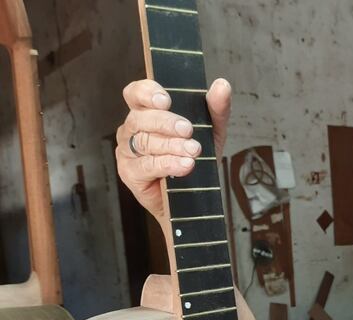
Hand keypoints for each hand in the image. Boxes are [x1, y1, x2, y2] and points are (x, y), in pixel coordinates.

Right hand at [115, 77, 231, 221]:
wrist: (194, 199)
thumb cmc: (197, 160)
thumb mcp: (211, 133)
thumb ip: (216, 109)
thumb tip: (222, 85)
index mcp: (146, 113)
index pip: (136, 93)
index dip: (147, 93)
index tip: (166, 99)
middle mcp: (132, 129)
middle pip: (140, 118)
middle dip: (166, 123)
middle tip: (188, 130)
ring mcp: (128, 152)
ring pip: (144, 142)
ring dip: (170, 145)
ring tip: (193, 151)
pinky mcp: (130, 173)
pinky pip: (146, 165)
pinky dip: (167, 164)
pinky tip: (184, 165)